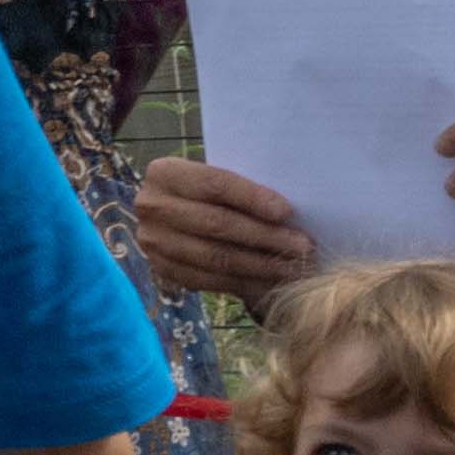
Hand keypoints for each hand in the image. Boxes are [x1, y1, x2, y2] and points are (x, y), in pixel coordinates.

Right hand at [129, 157, 317, 300]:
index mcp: (164, 173)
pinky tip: (272, 281)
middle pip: (216, 223)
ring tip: (294, 267)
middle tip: (303, 246)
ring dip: (261, 264)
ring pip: (216, 257)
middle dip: (265, 236)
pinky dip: (245, 282)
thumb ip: (242, 189)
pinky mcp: (163, 270)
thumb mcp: (217, 179)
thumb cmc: (209, 193)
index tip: (288, 211)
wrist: (174, 215)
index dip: (252, 198)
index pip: (214, 184)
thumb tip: (291, 213)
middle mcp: (151, 206)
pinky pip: (210, 280)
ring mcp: (153, 242)